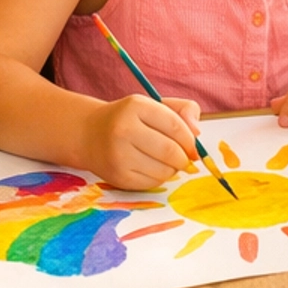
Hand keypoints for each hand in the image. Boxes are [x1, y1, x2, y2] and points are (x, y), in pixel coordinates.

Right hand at [84, 95, 199, 189]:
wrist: (89, 134)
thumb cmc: (130, 119)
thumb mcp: (153, 105)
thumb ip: (183, 111)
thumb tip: (197, 132)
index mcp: (135, 106)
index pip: (175, 126)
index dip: (190, 139)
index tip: (192, 145)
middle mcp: (124, 130)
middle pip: (171, 151)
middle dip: (184, 157)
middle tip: (184, 157)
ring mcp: (119, 155)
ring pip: (164, 170)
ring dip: (173, 169)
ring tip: (166, 161)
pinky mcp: (118, 176)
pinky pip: (153, 183)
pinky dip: (160, 177)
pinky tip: (152, 167)